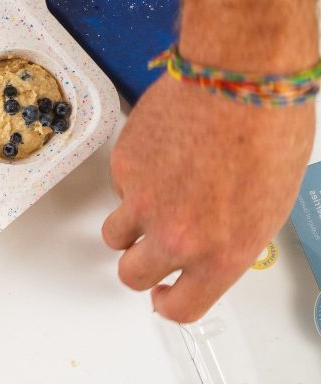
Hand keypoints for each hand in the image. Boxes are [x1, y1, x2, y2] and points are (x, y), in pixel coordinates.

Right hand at [103, 75, 313, 322]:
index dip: (170, 303)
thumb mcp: (268, 203)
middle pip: (134, 275)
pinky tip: (162, 154)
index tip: (166, 296)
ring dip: (127, 227)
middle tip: (147, 251)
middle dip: (140, 266)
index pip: (183, 306)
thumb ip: (231, 236)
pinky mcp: (123, 168)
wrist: (238, 77)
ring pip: (115, 235)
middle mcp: (177, 236)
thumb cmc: (269, 128)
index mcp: (223, 253)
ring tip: (148, 201)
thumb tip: (211, 241)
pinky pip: (119, 186)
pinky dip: (134, 177)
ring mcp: (143, 203)